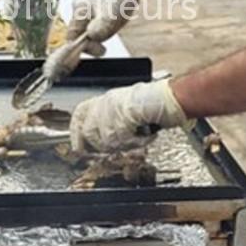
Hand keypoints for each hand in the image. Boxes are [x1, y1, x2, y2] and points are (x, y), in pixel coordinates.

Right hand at [64, 0, 149, 65]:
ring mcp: (86, 7)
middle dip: (96, 39)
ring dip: (102, 32)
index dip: (85, 47)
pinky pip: (96, 24)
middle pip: (80, 35)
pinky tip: (115, 18)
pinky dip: (105, 26)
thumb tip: (89, 38)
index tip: (103, 49)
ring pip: (89, 30)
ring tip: (115, 21)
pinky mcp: (95, 7)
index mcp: (79, 10)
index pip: (72, 37)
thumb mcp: (110, 16)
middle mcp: (79, 8)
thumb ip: (98, 29)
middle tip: (111, 31)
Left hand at [70, 79, 188, 154]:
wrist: (170, 98)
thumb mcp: (126, 107)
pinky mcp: (123, 118)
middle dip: (101, 145)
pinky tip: (145, 136)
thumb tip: (99, 138)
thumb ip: (111, 120)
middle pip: (90, 132)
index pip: (80, 114)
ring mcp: (113, 110)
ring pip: (105, 140)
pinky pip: (122, 140)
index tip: (78, 147)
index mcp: (105, 99)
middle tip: (118, 145)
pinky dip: (135, 143)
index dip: (76, 132)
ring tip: (137, 137)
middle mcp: (106, 103)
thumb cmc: (154, 102)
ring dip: (123, 144)